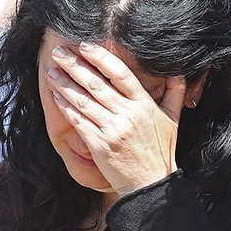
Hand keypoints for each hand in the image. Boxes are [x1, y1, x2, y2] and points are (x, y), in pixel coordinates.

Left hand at [45, 42, 186, 195]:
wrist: (150, 183)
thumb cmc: (161, 151)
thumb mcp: (173, 120)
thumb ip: (175, 94)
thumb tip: (178, 73)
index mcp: (143, 105)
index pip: (120, 74)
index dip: (101, 58)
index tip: (85, 46)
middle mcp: (127, 114)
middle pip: (96, 84)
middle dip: (75, 66)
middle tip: (59, 53)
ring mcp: (112, 129)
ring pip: (84, 101)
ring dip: (65, 84)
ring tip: (51, 72)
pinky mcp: (99, 145)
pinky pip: (79, 121)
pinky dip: (66, 107)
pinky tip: (56, 96)